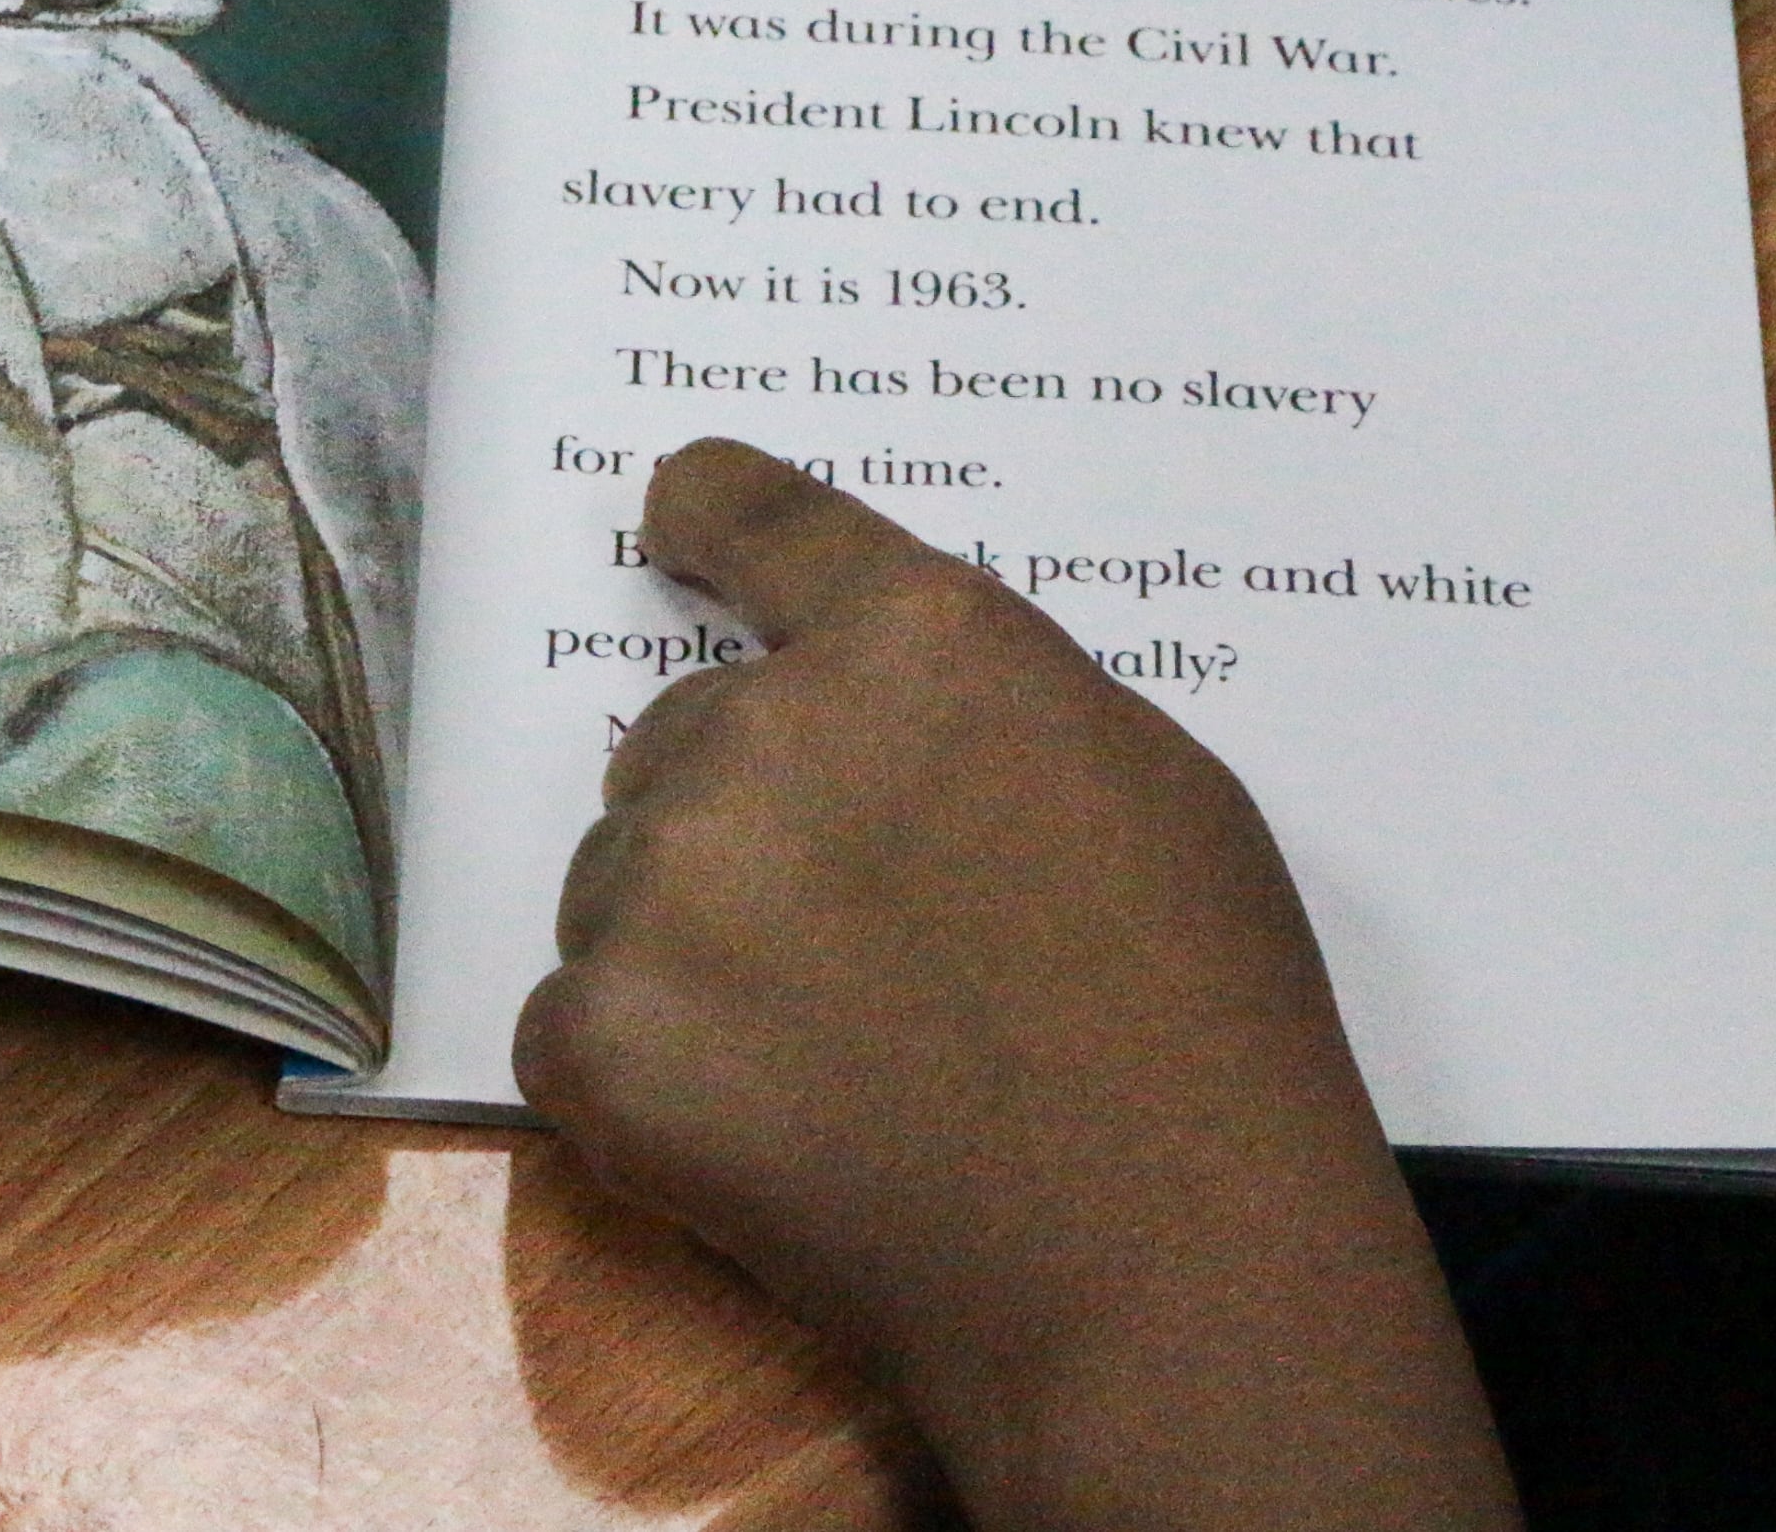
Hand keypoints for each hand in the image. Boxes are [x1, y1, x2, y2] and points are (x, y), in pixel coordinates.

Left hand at [518, 440, 1516, 1531]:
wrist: (1155, 1261)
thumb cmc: (1197, 1021)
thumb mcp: (1145, 782)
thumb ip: (988, 709)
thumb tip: (892, 718)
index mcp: (912, 642)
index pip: (756, 519)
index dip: (706, 514)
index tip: (668, 513)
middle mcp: (760, 730)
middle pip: (684, 735)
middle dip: (749, 815)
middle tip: (860, 943)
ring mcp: (663, 886)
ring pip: (625, 881)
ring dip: (693, 942)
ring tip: (834, 1058)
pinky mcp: (599, 1038)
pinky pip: (577, 1020)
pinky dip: (649, 1074)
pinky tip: (771, 1131)